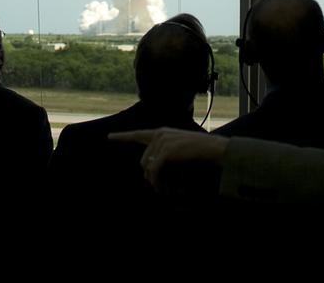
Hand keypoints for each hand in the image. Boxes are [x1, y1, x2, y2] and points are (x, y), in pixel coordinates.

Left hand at [110, 128, 228, 195]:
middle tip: (164, 188)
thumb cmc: (199, 153)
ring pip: (148, 169)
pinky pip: (154, 173)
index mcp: (162, 133)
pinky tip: (165, 190)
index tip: (109, 137)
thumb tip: (148, 172)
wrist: (214, 149)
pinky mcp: (165, 152)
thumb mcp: (179, 153)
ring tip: (168, 189)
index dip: (123, 137)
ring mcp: (162, 142)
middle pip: (144, 162)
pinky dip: (159, 184)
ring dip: (156, 183)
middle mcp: (160, 134)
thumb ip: (162, 157)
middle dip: (152, 177)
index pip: (138, 135)